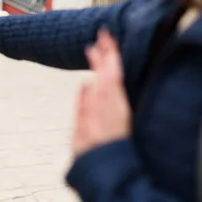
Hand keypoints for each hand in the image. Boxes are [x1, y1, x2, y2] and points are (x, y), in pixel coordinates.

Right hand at [72, 29, 131, 157]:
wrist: (104, 168)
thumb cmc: (92, 151)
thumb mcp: (82, 129)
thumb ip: (84, 106)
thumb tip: (86, 84)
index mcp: (107, 102)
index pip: (109, 70)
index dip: (107, 52)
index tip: (103, 36)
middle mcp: (115, 102)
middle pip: (113, 71)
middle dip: (109, 51)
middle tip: (104, 34)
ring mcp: (117, 106)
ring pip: (115, 78)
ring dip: (109, 62)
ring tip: (103, 48)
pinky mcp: (118, 113)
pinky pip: (115, 87)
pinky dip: (111, 74)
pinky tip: (106, 72)